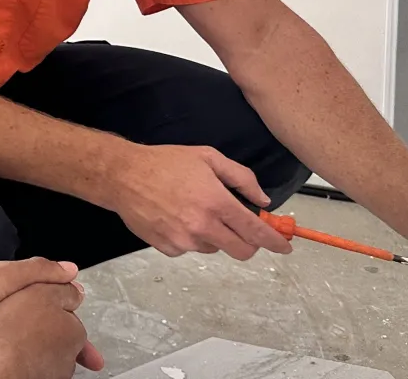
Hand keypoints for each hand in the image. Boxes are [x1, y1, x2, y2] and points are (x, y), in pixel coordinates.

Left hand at [0, 258, 90, 378]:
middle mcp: (1, 328)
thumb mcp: (3, 276)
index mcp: (9, 303)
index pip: (50, 319)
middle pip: (41, 346)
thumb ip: (38, 272)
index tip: (92, 353)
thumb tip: (72, 270)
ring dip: (43, 373)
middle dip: (64, 359)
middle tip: (82, 370)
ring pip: (26, 365)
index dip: (74, 335)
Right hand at [104, 143, 291, 259]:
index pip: (255, 231)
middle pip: (241, 251)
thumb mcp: (208, 157)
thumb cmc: (165, 162)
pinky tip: (177, 217)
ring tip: (195, 211)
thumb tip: (262, 200)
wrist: (123, 176)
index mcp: (216, 202)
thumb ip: (241, 178)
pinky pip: (190, 249)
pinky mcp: (167, 248)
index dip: (274, 241)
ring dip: (215, 236)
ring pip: (214, 248)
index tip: (284, 246)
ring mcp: (184, 240)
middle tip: (242, 229)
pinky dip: (191, 238)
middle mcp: (202, 226)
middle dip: (248, 243)